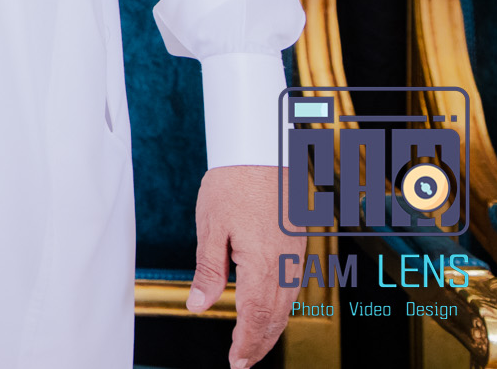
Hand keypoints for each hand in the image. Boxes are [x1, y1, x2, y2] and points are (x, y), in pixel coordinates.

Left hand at [187, 165, 304, 366]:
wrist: (264, 148)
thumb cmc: (235, 180)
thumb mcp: (210, 225)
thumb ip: (208, 270)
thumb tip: (199, 304)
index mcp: (263, 263)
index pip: (257, 316)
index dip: (247, 342)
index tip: (236, 361)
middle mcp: (286, 264)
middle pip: (276, 316)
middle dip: (260, 342)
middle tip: (242, 362)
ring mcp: (295, 255)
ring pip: (287, 304)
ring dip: (271, 328)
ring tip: (252, 345)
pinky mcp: (297, 245)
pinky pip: (292, 286)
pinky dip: (280, 307)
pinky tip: (268, 311)